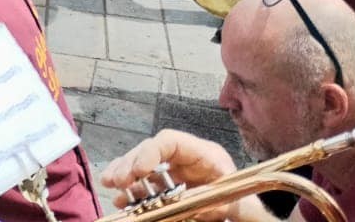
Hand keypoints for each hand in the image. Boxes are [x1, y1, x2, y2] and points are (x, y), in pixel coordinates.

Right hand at [100, 131, 237, 213]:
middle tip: (116, 180)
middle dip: (130, 164)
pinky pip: (144, 185)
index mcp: (204, 155)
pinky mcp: (168, 187)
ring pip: (142, 165)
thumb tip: (200, 200)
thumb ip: (223, 201)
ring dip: (124, 175)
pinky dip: (131, 191)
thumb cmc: (243, 203)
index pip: (170, 141)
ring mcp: (174, 172)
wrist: (241, 213)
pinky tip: (121, 199)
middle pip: (150, 151)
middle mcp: (185, 159)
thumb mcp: (239, 202)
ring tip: (111, 186)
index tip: (137, 170)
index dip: (150, 151)